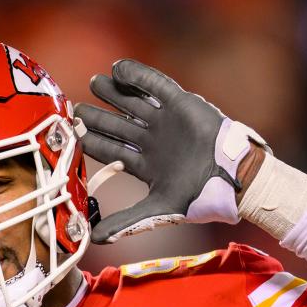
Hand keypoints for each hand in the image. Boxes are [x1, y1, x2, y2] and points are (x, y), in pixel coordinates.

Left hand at [75, 59, 269, 243]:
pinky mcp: (182, 104)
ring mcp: (166, 122)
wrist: (234, 179)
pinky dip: (138, 76)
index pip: (111, 151)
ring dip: (114, 93)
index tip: (72, 133)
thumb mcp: (157, 211)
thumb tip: (96, 238)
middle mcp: (153, 141)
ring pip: (134, 103)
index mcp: (145, 164)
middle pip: (118, 125)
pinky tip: (118, 68)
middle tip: (76, 106)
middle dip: (98, 116)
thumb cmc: (200, 197)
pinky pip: (156, 86)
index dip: (92, 141)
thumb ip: (126, 222)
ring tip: (95, 82)